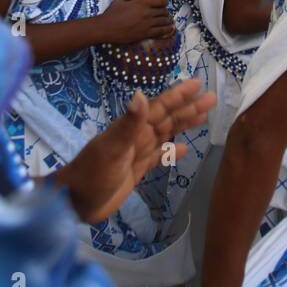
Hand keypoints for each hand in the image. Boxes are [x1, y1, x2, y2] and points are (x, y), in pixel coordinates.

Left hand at [57, 80, 215, 222]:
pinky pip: (159, 156)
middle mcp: (136, 137)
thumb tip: (141, 94)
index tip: (197, 84)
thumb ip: (129, 123)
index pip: (160, 107)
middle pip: (167, 118)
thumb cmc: (91, 174)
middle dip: (189, 107)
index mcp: (131, 128)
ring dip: (184, 124)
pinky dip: (172, 151)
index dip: (178, 96)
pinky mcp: (136, 170)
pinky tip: (185, 148)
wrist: (75, 202)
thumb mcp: (111, 148)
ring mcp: (137, 153)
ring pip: (166, 134)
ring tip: (204, 116)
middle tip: (212, 97)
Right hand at [98, 0, 174, 43]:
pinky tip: (169, 30)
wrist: (106, 28)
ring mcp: (147, 24)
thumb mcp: (120, 1)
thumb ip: (129, 0)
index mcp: (142, 3)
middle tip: (165, 13)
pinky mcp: (145, 34)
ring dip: (167, 21)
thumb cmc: (111, 14)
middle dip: (166, 12)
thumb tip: (132, 0)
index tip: (165, 3)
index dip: (164, 1)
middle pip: (163, 11)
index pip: (160, 0)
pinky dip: (166, 30)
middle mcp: (147, 13)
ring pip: (164, 22)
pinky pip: (160, 32)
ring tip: (169, 21)